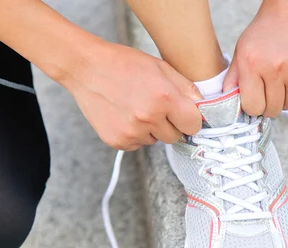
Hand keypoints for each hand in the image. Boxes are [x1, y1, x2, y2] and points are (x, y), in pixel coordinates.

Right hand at [61, 42, 202, 150]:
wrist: (86, 68)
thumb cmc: (124, 64)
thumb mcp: (160, 67)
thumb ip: (185, 88)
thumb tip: (202, 108)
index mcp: (164, 98)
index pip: (193, 125)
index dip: (189, 119)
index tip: (183, 115)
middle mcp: (148, 118)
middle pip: (175, 137)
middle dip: (170, 125)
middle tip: (155, 107)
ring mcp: (131, 132)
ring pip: (155, 141)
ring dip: (151, 129)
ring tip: (135, 107)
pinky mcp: (117, 141)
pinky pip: (137, 144)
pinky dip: (134, 134)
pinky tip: (124, 115)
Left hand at [223, 0, 287, 117]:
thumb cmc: (264, 31)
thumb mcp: (241, 51)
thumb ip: (233, 79)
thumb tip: (229, 106)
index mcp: (253, 64)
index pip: (253, 107)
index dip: (253, 105)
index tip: (254, 98)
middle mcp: (277, 69)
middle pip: (272, 109)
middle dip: (268, 103)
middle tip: (267, 89)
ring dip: (284, 97)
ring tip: (281, 78)